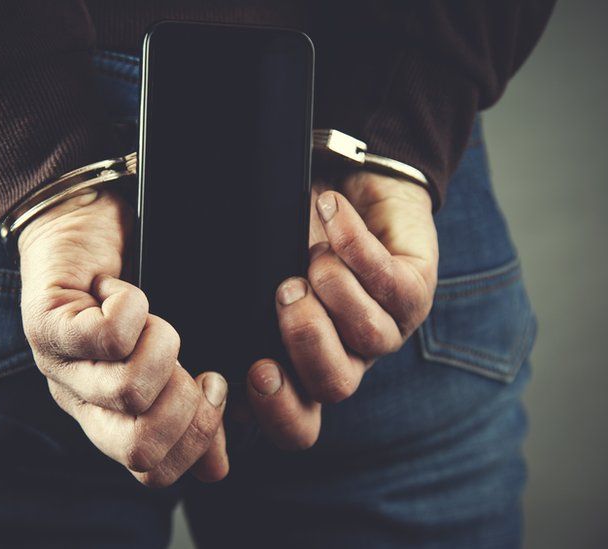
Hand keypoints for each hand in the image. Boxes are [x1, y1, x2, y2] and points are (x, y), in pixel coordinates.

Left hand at [18, 190, 228, 486]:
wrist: (81, 214)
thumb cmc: (138, 280)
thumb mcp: (173, 352)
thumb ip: (194, 407)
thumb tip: (217, 467)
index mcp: (110, 416)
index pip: (151, 470)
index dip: (196, 441)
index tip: (213, 386)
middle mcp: (79, 400)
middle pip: (140, 448)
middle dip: (187, 405)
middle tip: (191, 358)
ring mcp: (57, 365)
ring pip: (129, 391)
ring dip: (163, 345)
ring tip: (153, 316)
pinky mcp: (46, 323)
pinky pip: (108, 336)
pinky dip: (134, 307)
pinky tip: (125, 291)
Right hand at [245, 172, 437, 449]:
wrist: (343, 175)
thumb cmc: (287, 230)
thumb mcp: (250, 270)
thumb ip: (226, 305)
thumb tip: (190, 324)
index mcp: (303, 368)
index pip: (295, 425)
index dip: (275, 411)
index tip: (255, 370)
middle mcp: (348, 357)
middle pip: (335, 387)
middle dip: (306, 340)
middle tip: (286, 292)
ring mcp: (388, 328)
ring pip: (369, 337)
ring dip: (335, 289)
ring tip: (313, 252)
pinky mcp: (416, 289)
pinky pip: (390, 283)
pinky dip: (353, 243)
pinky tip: (332, 212)